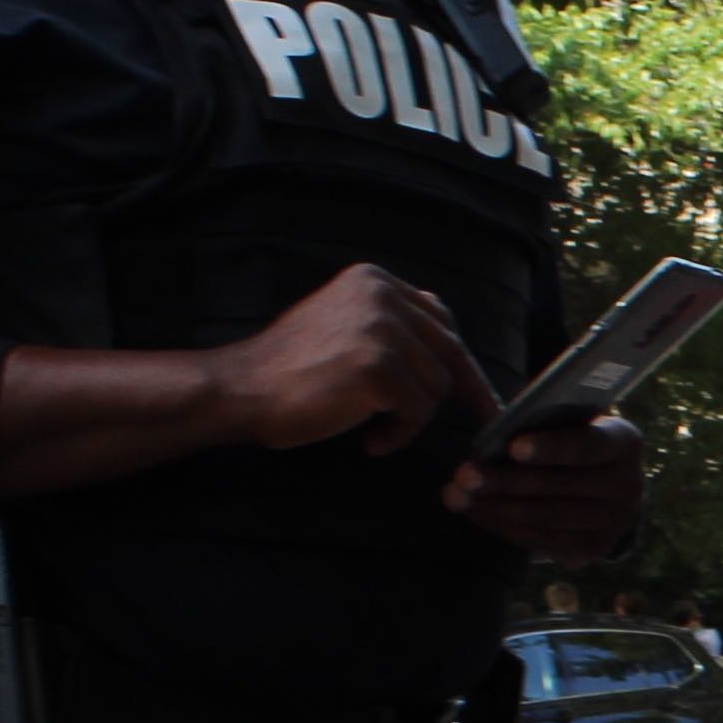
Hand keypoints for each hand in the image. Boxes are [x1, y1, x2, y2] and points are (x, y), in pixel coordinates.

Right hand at [204, 264, 497, 458]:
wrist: (241, 390)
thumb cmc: (289, 370)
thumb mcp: (342, 324)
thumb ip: (390, 323)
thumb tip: (449, 344)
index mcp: (374, 280)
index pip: (439, 318)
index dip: (458, 359)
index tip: (481, 392)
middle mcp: (382, 295)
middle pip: (449, 351)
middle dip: (462, 392)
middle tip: (480, 423)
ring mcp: (381, 329)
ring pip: (438, 386)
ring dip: (413, 418)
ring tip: (376, 430)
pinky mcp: (379, 368)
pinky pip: (419, 412)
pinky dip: (400, 435)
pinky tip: (371, 442)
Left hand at [447, 409, 647, 562]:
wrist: (607, 485)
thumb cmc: (574, 441)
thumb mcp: (570, 423)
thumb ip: (543, 425)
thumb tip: (493, 436)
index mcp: (624, 443)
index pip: (586, 445)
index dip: (549, 447)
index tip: (512, 447)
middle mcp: (628, 485)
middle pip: (559, 486)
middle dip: (504, 481)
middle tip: (463, 475)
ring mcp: (614, 522)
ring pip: (545, 517)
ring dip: (495, 508)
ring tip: (457, 496)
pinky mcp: (594, 549)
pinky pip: (542, 542)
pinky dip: (504, 528)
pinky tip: (477, 514)